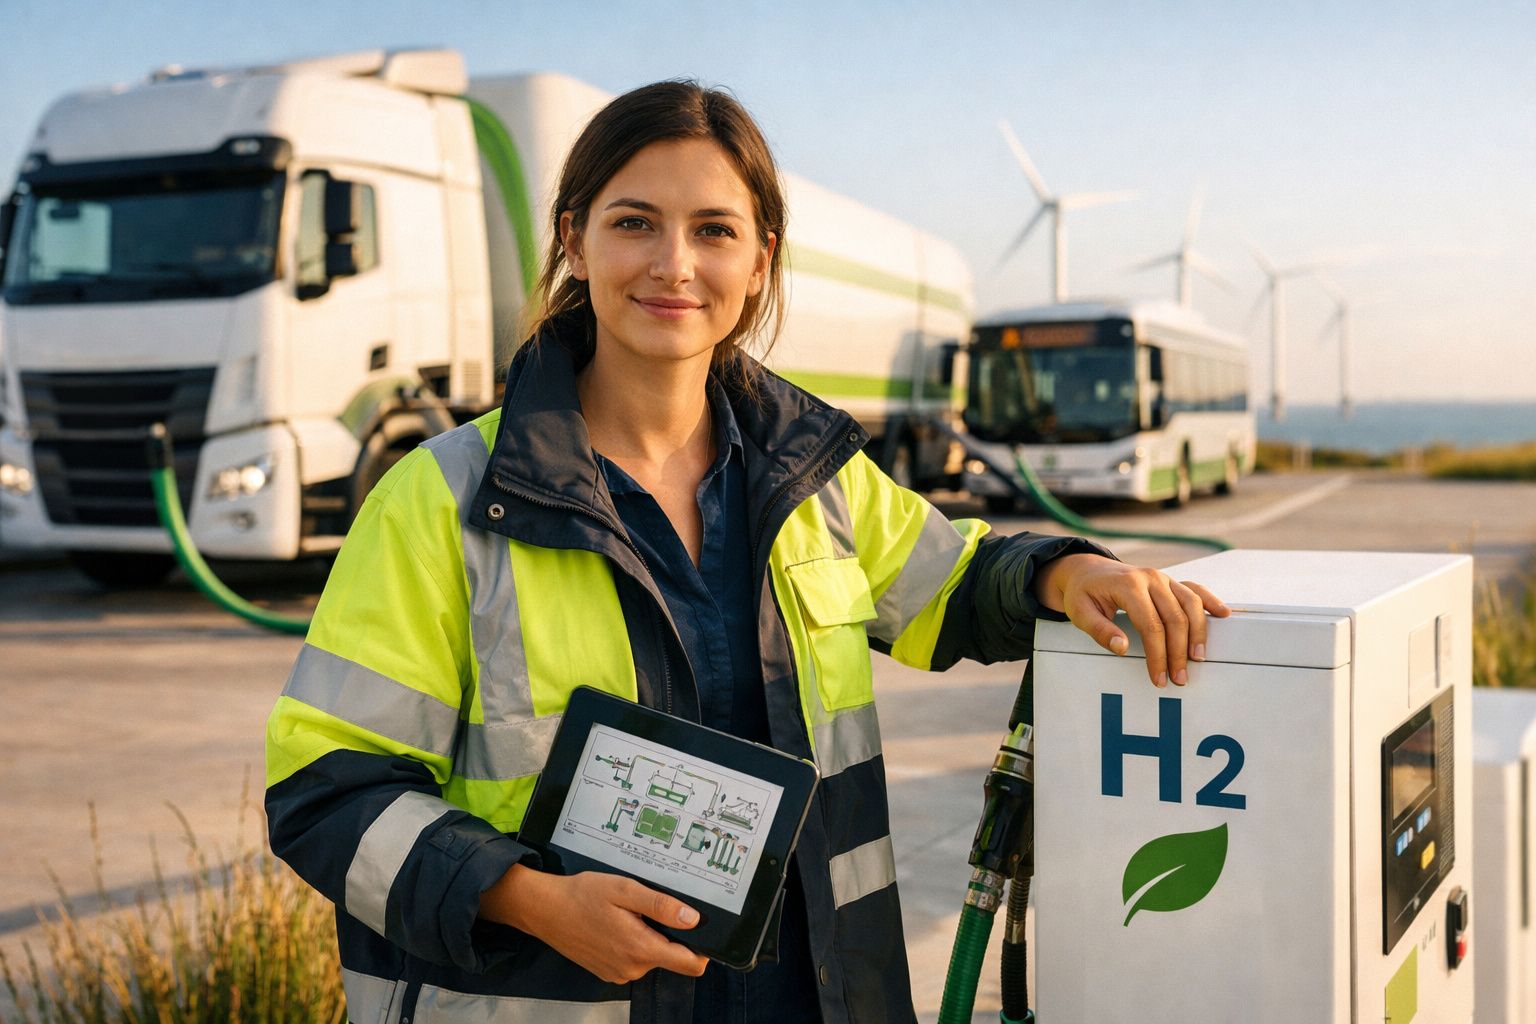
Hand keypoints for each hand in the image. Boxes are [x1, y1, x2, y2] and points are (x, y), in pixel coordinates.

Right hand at [480, 865, 708, 982]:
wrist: (545, 909)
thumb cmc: (582, 896)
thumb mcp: (625, 890)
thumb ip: (661, 906)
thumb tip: (693, 919)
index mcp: (641, 948)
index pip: (690, 964)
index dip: (702, 949)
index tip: (701, 929)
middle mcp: (632, 967)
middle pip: (670, 956)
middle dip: (667, 933)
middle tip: (650, 907)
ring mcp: (619, 973)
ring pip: (651, 956)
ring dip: (647, 936)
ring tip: (627, 913)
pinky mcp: (608, 972)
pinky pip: (633, 959)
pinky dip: (631, 942)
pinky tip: (615, 924)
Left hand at [1033, 553, 1229, 687]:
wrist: (1086, 570)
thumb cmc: (1082, 594)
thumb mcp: (1080, 612)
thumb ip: (1100, 631)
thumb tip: (1123, 648)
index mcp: (1129, 585)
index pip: (1151, 625)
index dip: (1158, 654)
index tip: (1159, 678)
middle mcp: (1151, 578)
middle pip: (1175, 618)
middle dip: (1179, 651)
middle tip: (1179, 678)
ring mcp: (1163, 578)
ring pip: (1191, 604)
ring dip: (1198, 633)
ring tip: (1198, 658)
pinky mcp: (1169, 581)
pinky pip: (1194, 589)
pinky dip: (1210, 601)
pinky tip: (1223, 614)